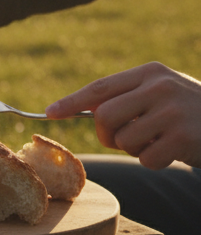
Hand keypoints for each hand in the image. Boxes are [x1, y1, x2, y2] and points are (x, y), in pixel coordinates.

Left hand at [47, 63, 200, 168]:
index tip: (49, 114)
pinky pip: (146, 159)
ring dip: (135, 149)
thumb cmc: (189, 110)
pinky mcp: (183, 138)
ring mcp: (173, 112)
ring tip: (158, 140)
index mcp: (151, 73)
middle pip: (104, 116)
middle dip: (106, 133)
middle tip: (122, 138)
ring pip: (124, 140)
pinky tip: (173, 151)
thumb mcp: (161, 92)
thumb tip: (81, 110)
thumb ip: (127, 97)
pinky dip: (154, 161)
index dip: (71, 101)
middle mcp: (161, 87)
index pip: (100, 87)